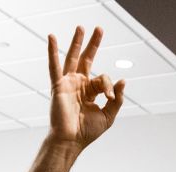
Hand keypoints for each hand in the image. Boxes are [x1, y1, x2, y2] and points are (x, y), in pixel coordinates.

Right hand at [47, 27, 124, 148]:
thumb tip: (123, 80)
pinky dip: (52, 51)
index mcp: (90, 91)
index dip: (109, 85)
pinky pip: (54, 66)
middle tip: (99, 29)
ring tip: (80, 27)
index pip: (102, 78)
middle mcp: (78, 85)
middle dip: (93, 44)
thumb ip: (118, 99)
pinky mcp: (58, 86)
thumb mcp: (108, 115)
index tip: (110, 96)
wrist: (71, 140)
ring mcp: (68, 83)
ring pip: (72, 58)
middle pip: (86, 59)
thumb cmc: (87, 132)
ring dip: (76, 42)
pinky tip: (51, 37)